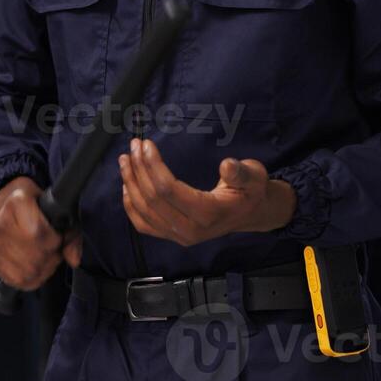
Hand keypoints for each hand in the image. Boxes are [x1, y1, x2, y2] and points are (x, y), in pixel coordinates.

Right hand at [0, 177, 81, 290]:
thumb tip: (74, 260)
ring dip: (41, 270)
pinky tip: (34, 267)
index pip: (38, 233)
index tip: (56, 236)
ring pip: (26, 271)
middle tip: (52, 250)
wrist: (9, 202)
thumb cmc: (39, 206)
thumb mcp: (60, 211)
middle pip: (34, 257)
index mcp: (17, 202)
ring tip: (44, 258)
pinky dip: (30, 278)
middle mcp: (1, 221)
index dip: (53, 240)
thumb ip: (72, 234)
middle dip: (49, 258)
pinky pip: (14, 279)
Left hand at [120, 138, 295, 246]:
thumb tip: (227, 165)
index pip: (169, 189)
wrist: (248, 214)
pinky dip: (130, 205)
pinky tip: (127, 184)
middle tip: (134, 145)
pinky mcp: (171, 236)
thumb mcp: (254, 176)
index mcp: (208, 214)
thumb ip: (241, 172)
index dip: (153, 165)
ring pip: (144, 211)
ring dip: (130, 183)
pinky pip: (143, 223)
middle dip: (139, 168)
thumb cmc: (250, 191)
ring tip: (125, 159)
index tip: (146, 144)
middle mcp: (189, 230)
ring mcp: (178, 236)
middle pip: (152, 199)